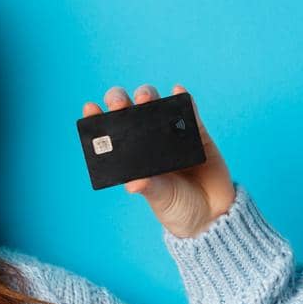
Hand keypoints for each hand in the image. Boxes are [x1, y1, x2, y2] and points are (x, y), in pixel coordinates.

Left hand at [82, 83, 235, 238]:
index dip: (98, 119)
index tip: (90, 108)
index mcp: (131, 157)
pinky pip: (188, 111)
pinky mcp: (195, 132)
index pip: (109, 134)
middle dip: (121, 101)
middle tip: (120, 104)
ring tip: (145, 99)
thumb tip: (133, 183)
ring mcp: (171, 134)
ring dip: (147, 95)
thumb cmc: (178, 207)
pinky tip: (178, 91)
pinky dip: (182, 99)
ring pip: (155, 105)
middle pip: (129, 111)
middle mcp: (147, 141)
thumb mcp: (160, 198)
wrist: (212, 212)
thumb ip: (148, 188)